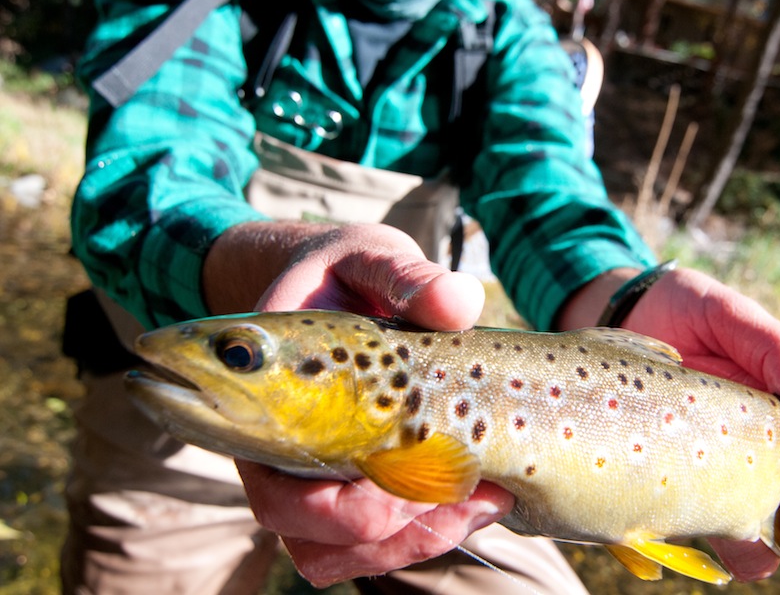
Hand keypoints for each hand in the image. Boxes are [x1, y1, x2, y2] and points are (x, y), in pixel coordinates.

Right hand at [211, 221, 510, 584]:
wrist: (341, 283)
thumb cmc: (347, 271)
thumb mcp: (373, 257)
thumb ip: (408, 275)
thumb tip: (458, 302)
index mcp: (266, 393)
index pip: (270, 478)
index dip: (330, 503)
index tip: (402, 478)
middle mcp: (275, 446)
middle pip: (302, 529)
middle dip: (384, 526)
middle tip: (461, 488)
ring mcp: (310, 472)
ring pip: (336, 552)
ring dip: (411, 541)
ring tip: (483, 500)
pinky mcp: (352, 485)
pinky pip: (370, 544)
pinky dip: (425, 535)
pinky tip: (480, 499)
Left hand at [624, 266, 779, 580]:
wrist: (627, 314)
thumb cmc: (693, 316)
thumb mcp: (737, 319)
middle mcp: (762, 473)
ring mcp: (712, 488)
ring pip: (752, 554)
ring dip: (754, 546)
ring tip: (729, 508)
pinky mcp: (665, 492)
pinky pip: (680, 537)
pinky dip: (680, 535)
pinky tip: (667, 510)